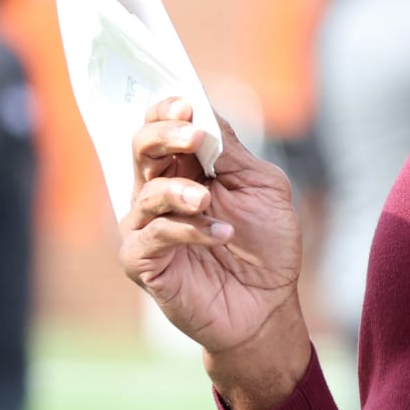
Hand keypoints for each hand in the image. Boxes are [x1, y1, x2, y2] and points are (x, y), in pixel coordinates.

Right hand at [120, 97, 309, 409]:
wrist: (268, 305)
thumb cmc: (266, 245)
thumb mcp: (262, 187)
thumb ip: (232, 152)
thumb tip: (204, 113)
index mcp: (187, 167)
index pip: (164, 126)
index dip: (168, 110)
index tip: (186, 104)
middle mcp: (160, 191)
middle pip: (142, 147)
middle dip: (163, 133)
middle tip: (191, 134)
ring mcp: (147, 226)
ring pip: (147, 190)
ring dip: (180, 190)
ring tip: (208, 200)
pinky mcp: (142, 261)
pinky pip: (152, 235)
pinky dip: (187, 230)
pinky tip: (220, 234)